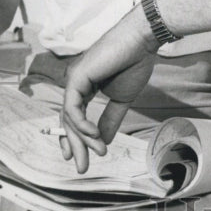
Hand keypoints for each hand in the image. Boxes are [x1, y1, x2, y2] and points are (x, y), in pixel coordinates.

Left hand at [59, 8, 157, 172]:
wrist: (141, 43)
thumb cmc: (134, 64)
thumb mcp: (122, 100)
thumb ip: (110, 119)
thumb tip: (104, 142)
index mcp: (85, 87)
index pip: (73, 116)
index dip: (74, 138)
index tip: (79, 157)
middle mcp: (76, 83)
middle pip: (68, 120)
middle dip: (75, 145)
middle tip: (82, 167)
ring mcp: (74, 79)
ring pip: (69, 116)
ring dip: (82, 138)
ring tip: (97, 152)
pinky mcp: (77, 77)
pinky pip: (73, 107)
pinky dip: (81, 123)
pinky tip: (93, 134)